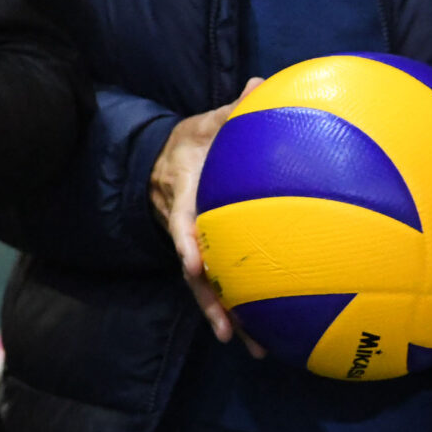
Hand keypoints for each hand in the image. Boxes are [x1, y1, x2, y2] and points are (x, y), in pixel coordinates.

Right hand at [148, 79, 267, 354]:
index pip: (179, 222)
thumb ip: (232, 110)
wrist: (163, 162)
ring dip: (227, 318)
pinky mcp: (210, 255)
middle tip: (230, 331)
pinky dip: (242, 308)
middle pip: (193, 273)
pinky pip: (226, 284)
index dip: (184, 243)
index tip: (193, 265)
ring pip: (207, 289)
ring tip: (252, 349)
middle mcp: (185, 229)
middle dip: (210, 303)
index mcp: (182, 195)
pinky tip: (268, 333)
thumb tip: (260, 82)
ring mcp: (194, 247)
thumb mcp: (206, 122)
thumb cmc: (191, 142)